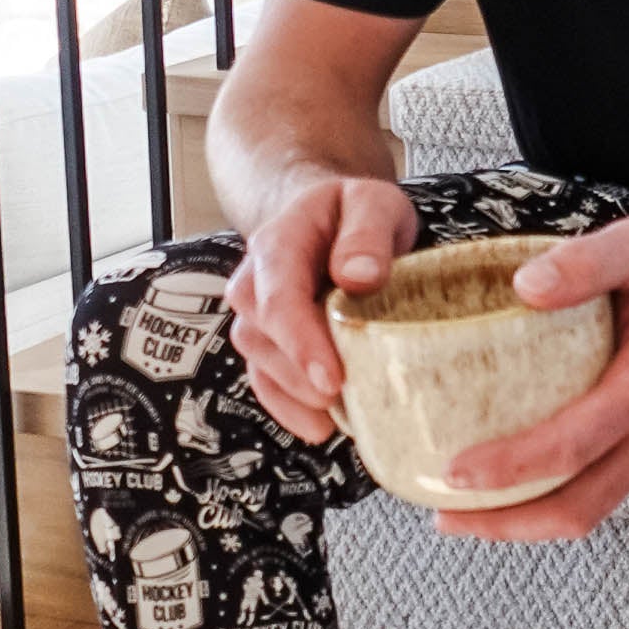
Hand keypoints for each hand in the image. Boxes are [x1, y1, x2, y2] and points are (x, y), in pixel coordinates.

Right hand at [225, 174, 417, 443]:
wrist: (330, 217)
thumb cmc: (353, 213)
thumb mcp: (373, 203)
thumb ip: (367, 233)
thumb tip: (359, 276)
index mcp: (277, 243)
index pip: (277, 298)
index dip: (300, 342)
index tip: (332, 378)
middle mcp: (255, 282)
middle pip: (262, 337)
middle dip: (301, 376)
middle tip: (347, 398)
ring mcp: (256, 317)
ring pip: (261, 365)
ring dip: (299, 396)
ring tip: (345, 413)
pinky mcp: (268, 344)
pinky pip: (266, 383)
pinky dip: (292, 409)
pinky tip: (324, 425)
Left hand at [433, 216, 628, 539]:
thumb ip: (583, 262)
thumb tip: (523, 288)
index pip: (572, 447)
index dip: (510, 468)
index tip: (454, 472)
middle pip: (577, 507)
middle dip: (506, 523)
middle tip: (443, 513)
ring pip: (587, 509)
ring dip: (523, 522)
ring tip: (461, 511)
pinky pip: (597, 489)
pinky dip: (548, 498)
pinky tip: (507, 482)